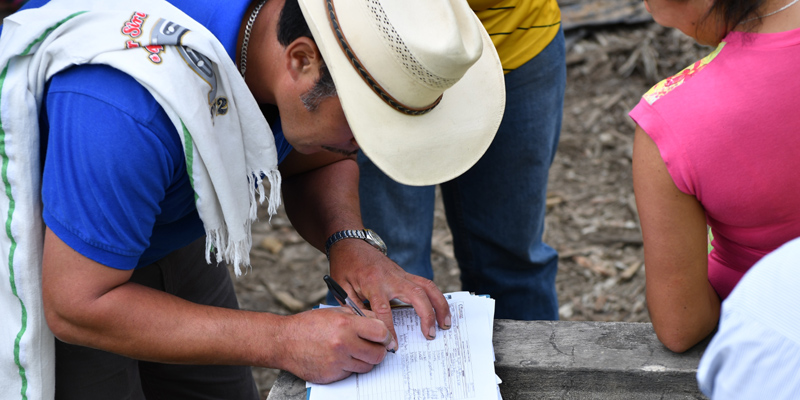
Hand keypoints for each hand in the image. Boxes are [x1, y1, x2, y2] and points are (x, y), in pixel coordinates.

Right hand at [275, 307, 393, 383]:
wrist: (284, 341)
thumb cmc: (309, 325)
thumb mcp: (335, 312)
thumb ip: (360, 316)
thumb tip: (381, 325)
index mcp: (346, 324)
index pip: (381, 332)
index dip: (385, 336)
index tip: (384, 338)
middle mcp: (343, 344)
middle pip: (378, 354)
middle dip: (379, 351)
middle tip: (373, 347)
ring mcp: (337, 362)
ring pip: (367, 366)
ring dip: (365, 360)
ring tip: (354, 351)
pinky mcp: (332, 376)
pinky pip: (351, 374)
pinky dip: (349, 367)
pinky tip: (339, 358)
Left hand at [327, 239, 451, 345]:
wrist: (351, 244)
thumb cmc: (345, 266)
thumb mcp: (341, 287)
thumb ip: (351, 307)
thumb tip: (364, 327)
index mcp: (373, 283)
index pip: (384, 310)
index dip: (390, 330)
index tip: (394, 345)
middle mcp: (391, 277)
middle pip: (416, 295)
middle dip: (427, 315)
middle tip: (431, 334)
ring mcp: (401, 274)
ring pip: (428, 287)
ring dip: (440, 305)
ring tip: (445, 324)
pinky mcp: (406, 274)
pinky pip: (426, 284)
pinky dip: (436, 297)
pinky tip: (441, 310)